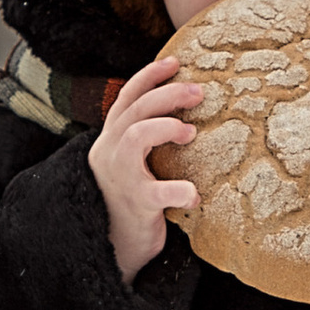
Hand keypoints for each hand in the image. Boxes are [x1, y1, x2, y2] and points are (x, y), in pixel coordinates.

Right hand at [87, 54, 205, 282]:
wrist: (112, 247)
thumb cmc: (131, 200)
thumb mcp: (132, 163)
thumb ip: (144, 138)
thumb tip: (184, 110)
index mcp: (112, 140)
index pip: (127, 97)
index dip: (149, 76)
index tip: (175, 61)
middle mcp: (111, 153)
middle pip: (136, 109)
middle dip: (168, 94)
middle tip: (198, 92)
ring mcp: (121, 178)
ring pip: (136, 136)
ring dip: (165, 127)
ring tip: (190, 132)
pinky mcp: (136, 205)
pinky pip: (158, 192)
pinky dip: (180, 190)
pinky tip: (194, 194)